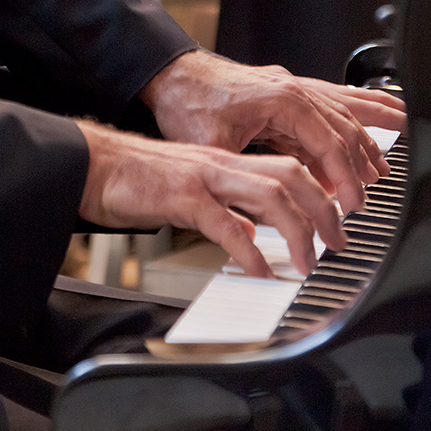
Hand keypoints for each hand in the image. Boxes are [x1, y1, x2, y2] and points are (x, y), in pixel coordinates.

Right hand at [77, 121, 345, 276]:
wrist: (92, 165)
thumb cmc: (135, 179)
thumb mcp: (190, 190)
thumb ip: (223, 207)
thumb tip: (248, 232)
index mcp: (226, 161)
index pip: (289, 168)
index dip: (320, 193)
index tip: (336, 222)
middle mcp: (222, 164)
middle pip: (291, 175)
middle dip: (324, 210)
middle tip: (337, 243)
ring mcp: (204, 178)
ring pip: (270, 194)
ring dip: (297, 230)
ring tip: (308, 261)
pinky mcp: (182, 197)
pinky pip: (225, 222)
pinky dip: (248, 249)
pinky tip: (259, 269)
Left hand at [138, 51, 406, 215]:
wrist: (168, 74)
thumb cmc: (186, 101)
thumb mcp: (211, 146)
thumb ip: (243, 175)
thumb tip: (260, 211)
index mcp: (282, 99)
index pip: (328, 143)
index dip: (345, 177)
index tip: (352, 203)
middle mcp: (292, 89)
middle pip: (343, 127)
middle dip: (361, 163)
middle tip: (368, 195)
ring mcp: (290, 88)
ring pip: (343, 111)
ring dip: (366, 137)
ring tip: (384, 164)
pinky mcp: (283, 92)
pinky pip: (329, 102)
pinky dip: (354, 113)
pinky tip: (369, 122)